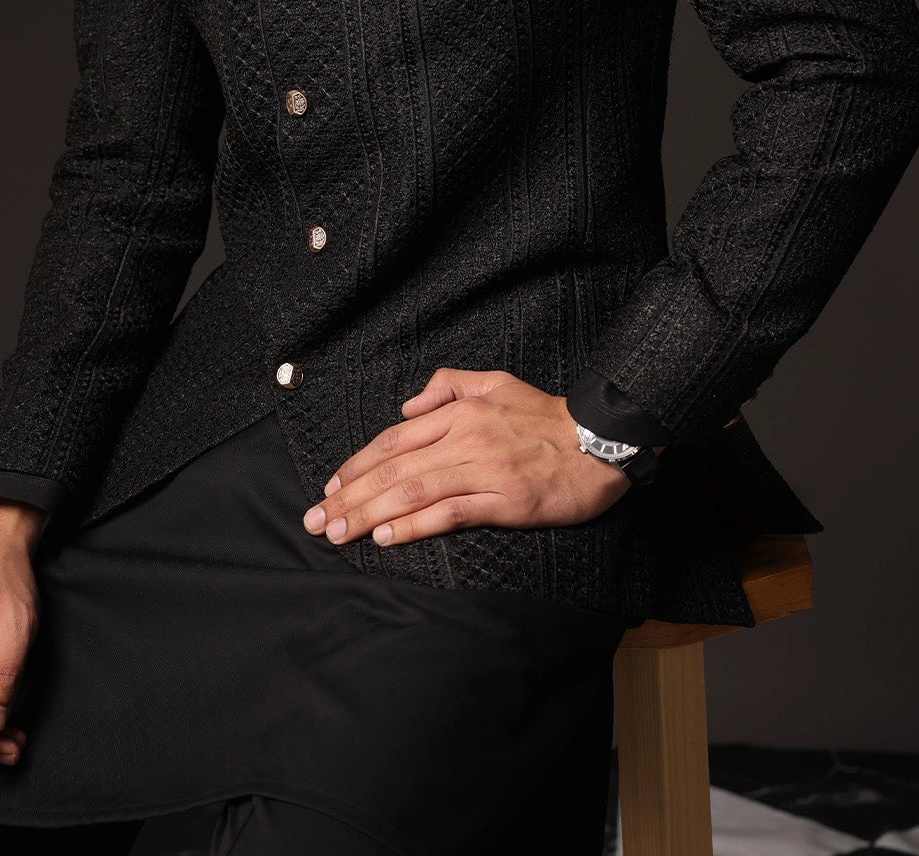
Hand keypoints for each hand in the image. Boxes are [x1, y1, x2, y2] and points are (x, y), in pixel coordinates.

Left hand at [301, 368, 635, 548]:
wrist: (601, 440)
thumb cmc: (545, 414)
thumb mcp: (495, 381)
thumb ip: (448, 384)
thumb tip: (408, 404)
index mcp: (459, 411)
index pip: (394, 440)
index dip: (358, 464)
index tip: (332, 486)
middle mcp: (465, 438)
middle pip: (394, 470)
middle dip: (350, 496)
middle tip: (317, 521)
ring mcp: (484, 471)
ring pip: (414, 492)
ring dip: (370, 514)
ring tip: (340, 533)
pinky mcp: (505, 502)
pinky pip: (451, 514)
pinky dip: (414, 526)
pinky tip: (387, 537)